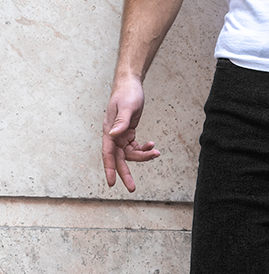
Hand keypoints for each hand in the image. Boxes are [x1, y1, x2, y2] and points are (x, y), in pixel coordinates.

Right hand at [102, 75, 159, 191]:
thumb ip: (121, 123)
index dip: (109, 169)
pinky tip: (153, 146)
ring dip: (143, 156)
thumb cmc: (127, 94)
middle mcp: (113, 135)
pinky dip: (145, 149)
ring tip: (156, 153)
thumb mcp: (126, 108)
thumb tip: (112, 135)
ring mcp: (121, 135)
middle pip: (119, 159)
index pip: (108, 154)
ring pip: (130, 154)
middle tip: (132, 189)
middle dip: (126, 173)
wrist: (131, 84)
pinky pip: (136, 147)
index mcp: (109, 131)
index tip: (111, 183)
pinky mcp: (129, 133)